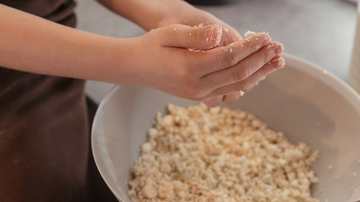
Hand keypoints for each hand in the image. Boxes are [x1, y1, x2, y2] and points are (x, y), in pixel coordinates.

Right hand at [131, 24, 283, 102]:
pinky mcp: (200, 97)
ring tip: (276, 62)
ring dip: (259, 74)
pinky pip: (228, 92)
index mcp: (190, 68)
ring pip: (237, 86)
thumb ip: (196, 35)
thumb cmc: (152, 46)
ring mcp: (199, 95)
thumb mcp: (170, 33)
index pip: (230, 57)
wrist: (136, 67)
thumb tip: (221, 34)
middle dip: (262, 61)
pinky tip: (256, 74)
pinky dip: (245, 83)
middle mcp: (196, 87)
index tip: (266, 36)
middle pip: (239, 74)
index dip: (251, 47)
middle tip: (279, 49)